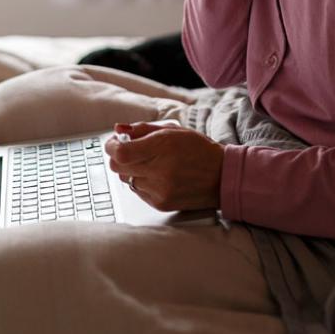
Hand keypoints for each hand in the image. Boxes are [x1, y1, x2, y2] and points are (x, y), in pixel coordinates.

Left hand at [104, 122, 223, 210]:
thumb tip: (119, 130)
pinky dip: (142, 182)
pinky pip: (137, 191)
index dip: (111, 146)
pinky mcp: (161, 204)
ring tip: (150, 164)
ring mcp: (159, 190)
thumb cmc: (199, 150)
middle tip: (129, 150)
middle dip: (119, 157)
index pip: (120, 153)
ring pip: (126, 179)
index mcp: (162, 148)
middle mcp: (159, 172)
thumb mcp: (172, 130)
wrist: (222, 177)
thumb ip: (142, 129)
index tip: (115, 142)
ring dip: (131, 170)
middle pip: (117, 167)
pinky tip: (158, 176)